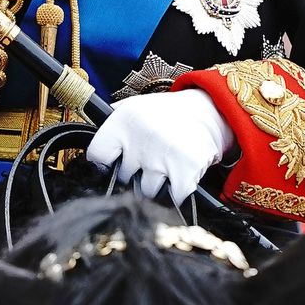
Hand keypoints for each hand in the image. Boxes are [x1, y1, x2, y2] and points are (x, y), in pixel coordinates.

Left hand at [88, 87, 233, 204]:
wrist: (210, 111)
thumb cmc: (168, 113)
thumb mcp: (135, 107)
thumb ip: (112, 124)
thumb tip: (94, 150)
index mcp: (124, 121)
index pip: (97, 155)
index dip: (103, 164)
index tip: (111, 164)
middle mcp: (141, 138)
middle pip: (122, 178)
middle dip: (132, 174)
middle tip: (147, 161)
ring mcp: (162, 157)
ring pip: (146, 191)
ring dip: (155, 184)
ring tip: (164, 166)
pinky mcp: (185, 171)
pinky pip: (172, 197)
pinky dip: (176, 193)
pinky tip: (179, 176)